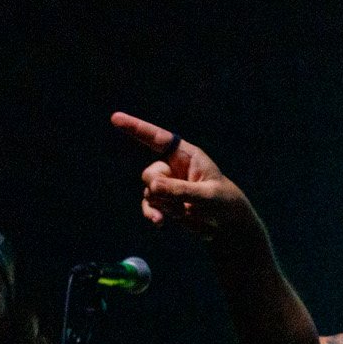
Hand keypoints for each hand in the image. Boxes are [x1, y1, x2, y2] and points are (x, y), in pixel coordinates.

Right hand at [112, 112, 256, 241]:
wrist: (227, 225)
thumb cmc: (223, 202)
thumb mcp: (206, 195)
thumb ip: (180, 190)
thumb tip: (152, 187)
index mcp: (186, 155)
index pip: (158, 138)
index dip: (136, 128)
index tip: (115, 118)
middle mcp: (173, 166)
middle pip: (149, 174)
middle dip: (160, 190)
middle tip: (181, 203)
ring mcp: (167, 184)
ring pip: (149, 192)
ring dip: (164, 205)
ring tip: (185, 212)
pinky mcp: (164, 202)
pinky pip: (149, 205)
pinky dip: (152, 213)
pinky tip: (159, 223)